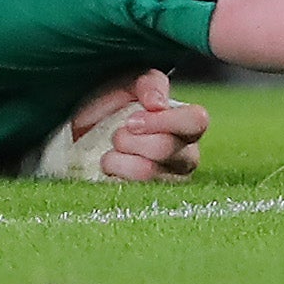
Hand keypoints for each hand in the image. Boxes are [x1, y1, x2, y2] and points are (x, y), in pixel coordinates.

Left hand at [44, 71, 206, 181]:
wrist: (87, 135)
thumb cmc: (115, 106)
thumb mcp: (129, 84)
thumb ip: (148, 85)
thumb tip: (157, 103)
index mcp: (187, 124)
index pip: (196, 120)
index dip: (163, 120)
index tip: (132, 120)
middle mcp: (186, 155)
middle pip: (166, 148)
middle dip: (131, 139)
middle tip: (115, 135)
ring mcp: (170, 181)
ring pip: (148, 172)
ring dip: (119, 158)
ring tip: (109, 151)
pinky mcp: (149, 199)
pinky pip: (133, 191)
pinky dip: (114, 175)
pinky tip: (109, 167)